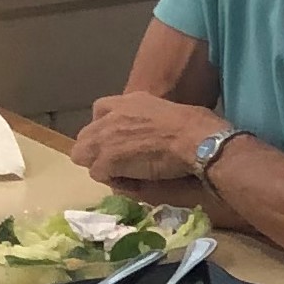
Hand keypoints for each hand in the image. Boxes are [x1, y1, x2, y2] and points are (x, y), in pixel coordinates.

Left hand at [72, 94, 225, 187]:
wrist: (199, 141)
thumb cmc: (198, 127)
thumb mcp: (170, 112)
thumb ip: (152, 119)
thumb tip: (156, 135)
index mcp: (129, 101)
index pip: (100, 109)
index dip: (104, 127)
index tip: (119, 139)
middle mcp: (112, 115)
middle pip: (85, 137)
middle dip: (98, 150)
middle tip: (120, 163)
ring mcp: (106, 137)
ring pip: (85, 156)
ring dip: (103, 166)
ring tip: (126, 174)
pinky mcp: (107, 159)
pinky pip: (100, 175)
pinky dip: (114, 180)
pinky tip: (134, 182)